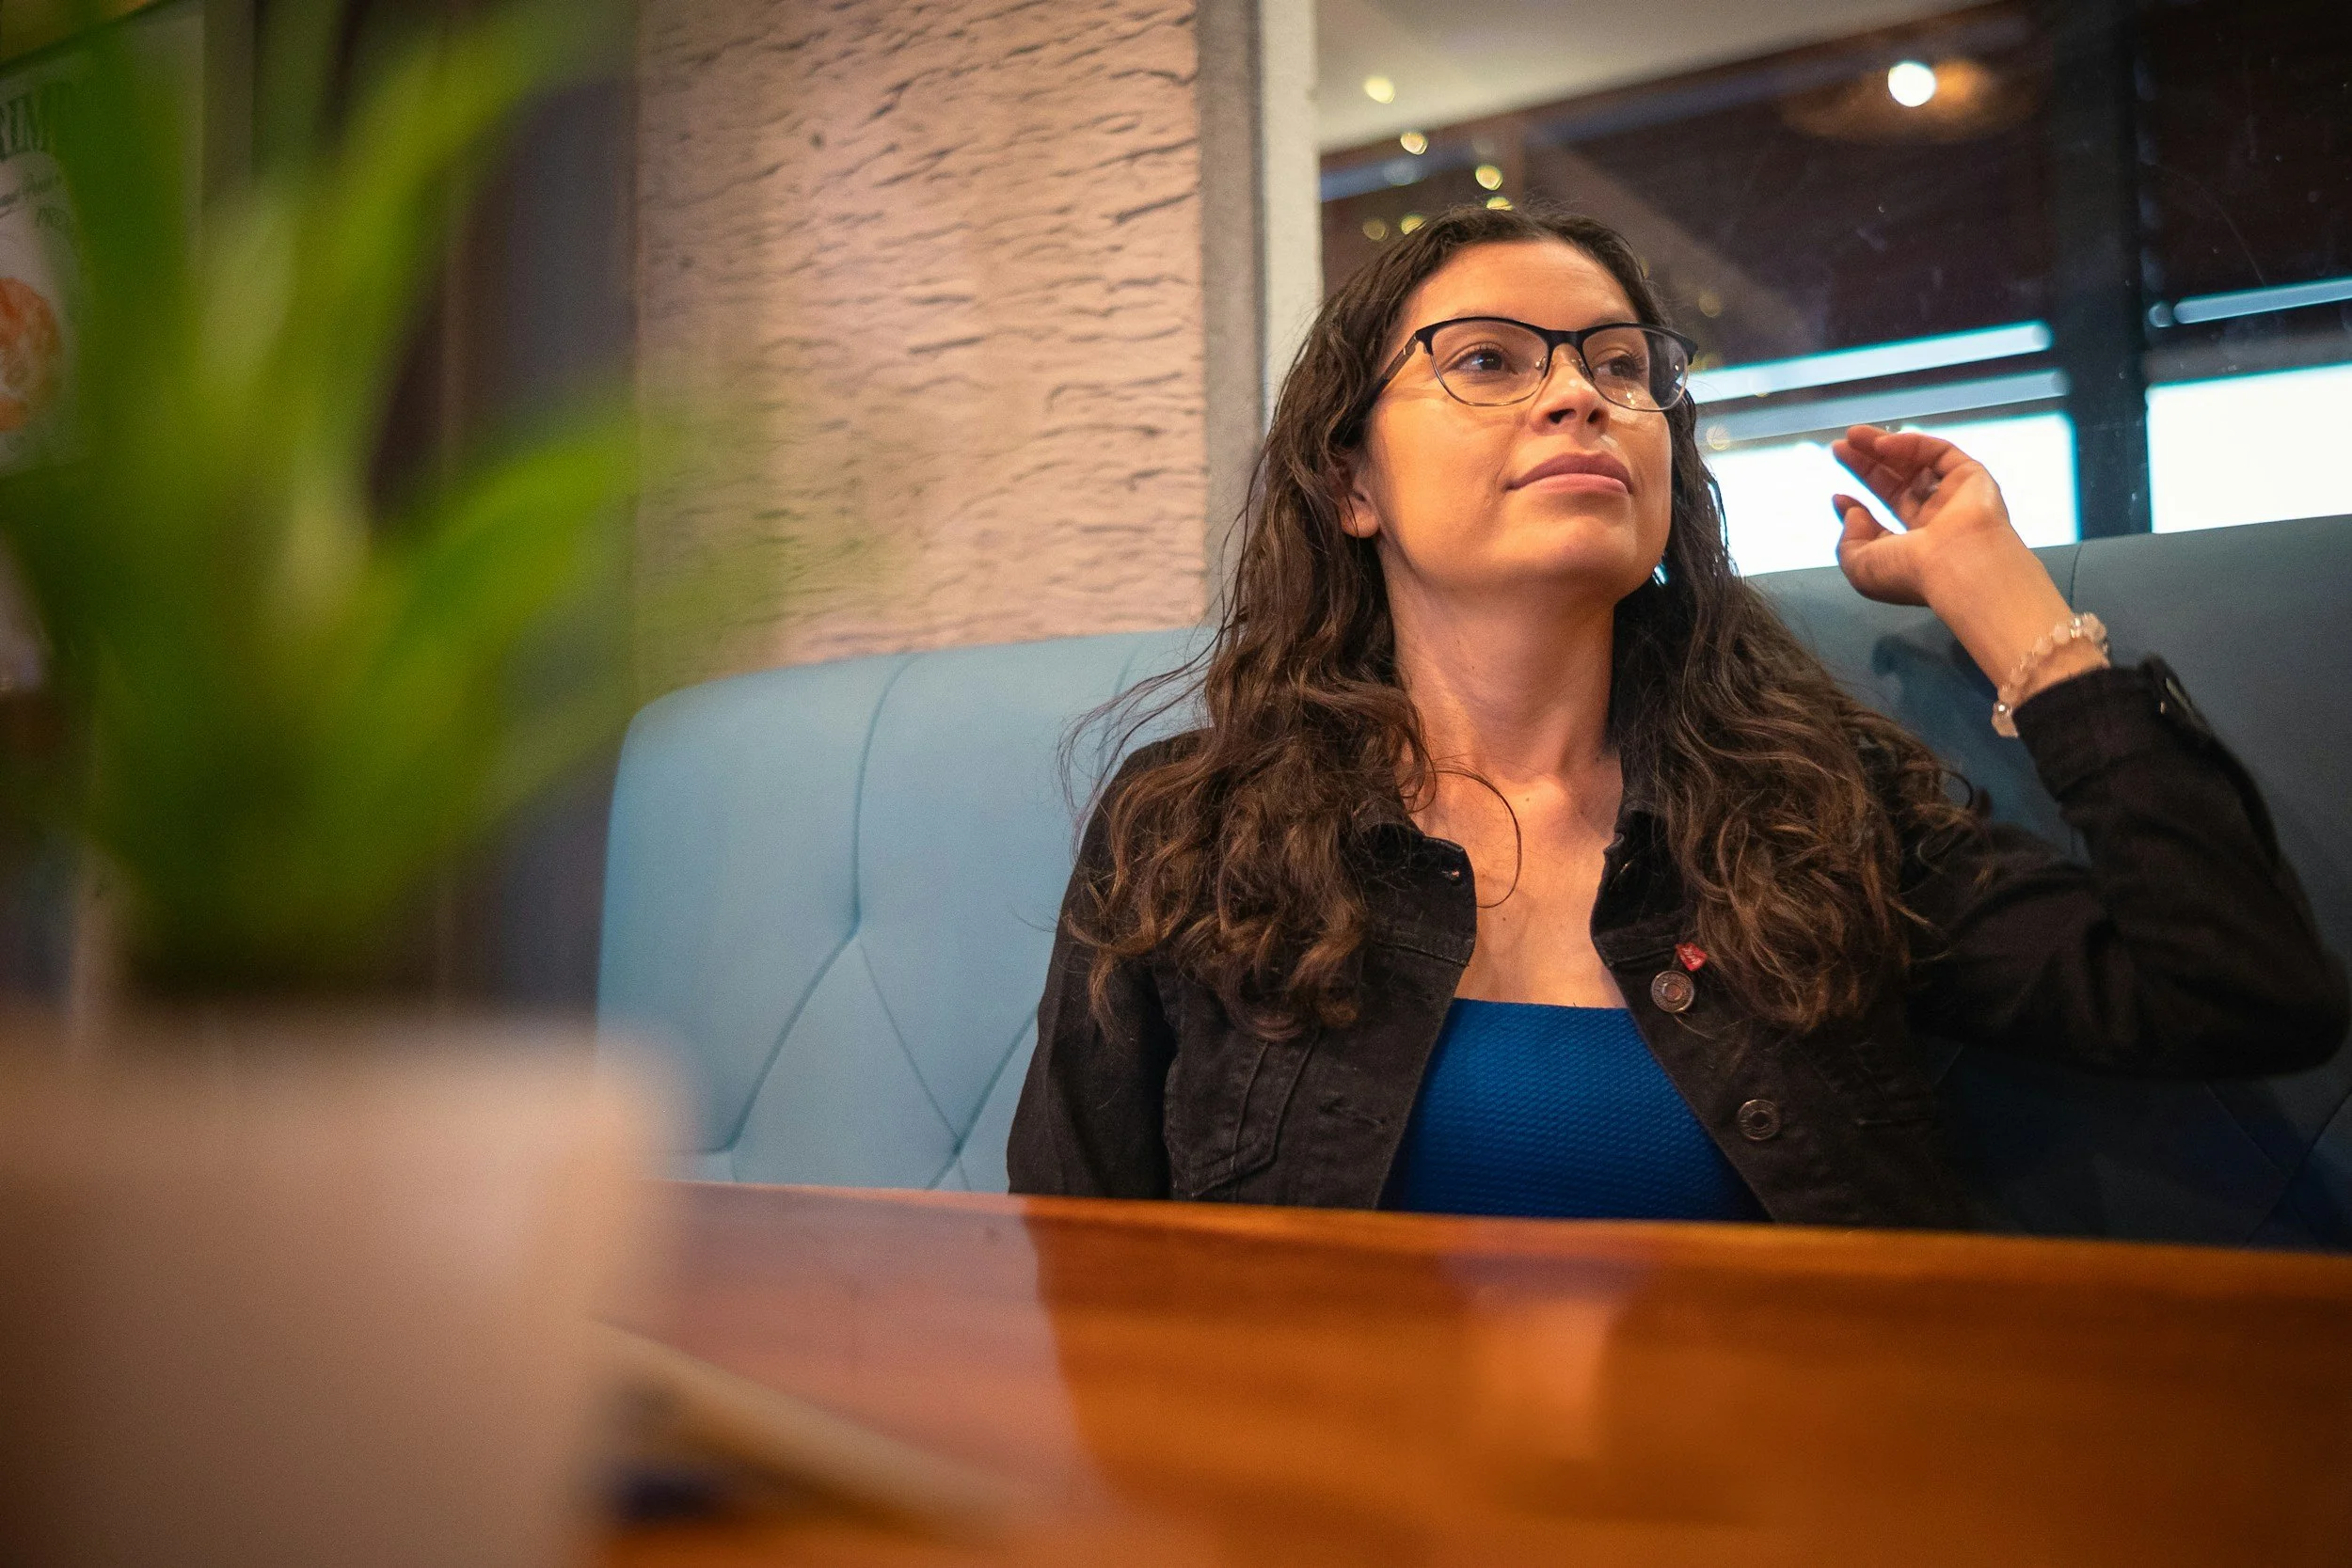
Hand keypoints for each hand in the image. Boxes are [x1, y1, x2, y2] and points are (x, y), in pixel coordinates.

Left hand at [1827, 425, 2101, 704]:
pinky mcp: (1971, 476)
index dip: (1858, 505)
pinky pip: (1937, 452)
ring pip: (1915, 462)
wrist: (1957, 566)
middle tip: (1840, 447)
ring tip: (1852, 435)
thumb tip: (1853, 512)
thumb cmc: (1909, 574)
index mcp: (1916, 548)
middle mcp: (1938, 521)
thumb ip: (1848, 540)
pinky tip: (1881, 444)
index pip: (1884, 521)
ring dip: (1882, 445)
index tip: (1838, 495)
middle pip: (1896, 483)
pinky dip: (1909, 444)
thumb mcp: (1859, 566)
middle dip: (1866, 464)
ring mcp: (1956, 497)